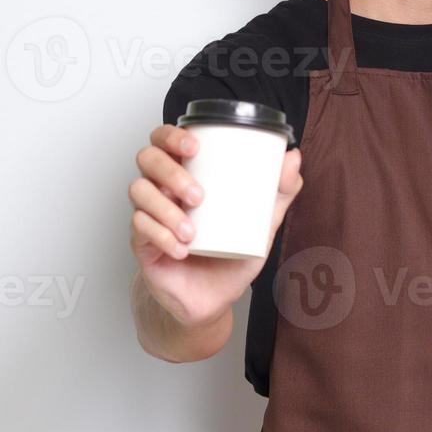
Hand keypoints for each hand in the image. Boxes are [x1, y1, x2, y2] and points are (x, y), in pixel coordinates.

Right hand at [129, 123, 303, 328]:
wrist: (213, 298)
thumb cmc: (231, 254)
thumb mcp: (262, 223)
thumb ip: (279, 192)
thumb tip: (293, 157)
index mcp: (186, 173)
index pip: (165, 139)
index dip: (171, 134)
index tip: (194, 145)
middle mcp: (163, 188)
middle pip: (147, 158)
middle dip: (171, 172)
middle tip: (198, 195)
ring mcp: (149, 213)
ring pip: (139, 191)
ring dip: (166, 209)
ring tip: (191, 230)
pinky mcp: (141, 242)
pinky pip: (139, 228)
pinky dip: (160, 236)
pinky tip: (180, 248)